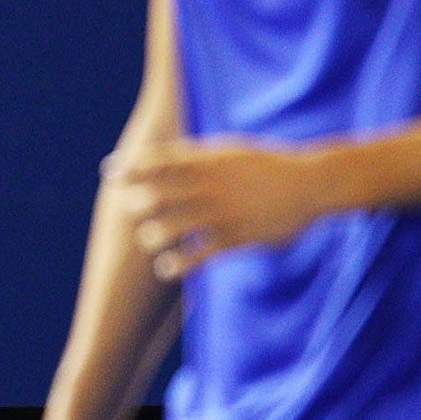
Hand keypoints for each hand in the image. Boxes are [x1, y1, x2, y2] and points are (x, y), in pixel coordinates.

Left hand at [110, 135, 328, 279]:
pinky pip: (199, 254)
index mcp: (209, 160)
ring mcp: (222, 212)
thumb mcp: (233, 150)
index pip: (158, 161)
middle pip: (158, 193)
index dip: (131, 167)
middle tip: (128, 210)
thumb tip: (168, 155)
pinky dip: (178, 263)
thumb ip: (199, 154)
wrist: (310, 184)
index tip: (110, 173)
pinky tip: (167, 269)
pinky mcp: (236, 237)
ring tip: (150, 239)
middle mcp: (210, 185)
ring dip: (153, 235)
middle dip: (136, 203)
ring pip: (172, 226)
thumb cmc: (268, 165)